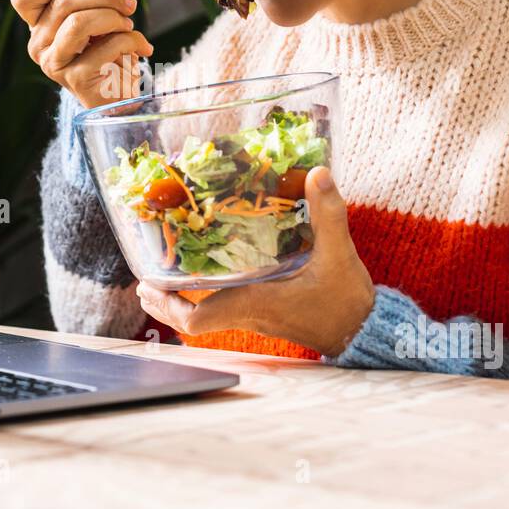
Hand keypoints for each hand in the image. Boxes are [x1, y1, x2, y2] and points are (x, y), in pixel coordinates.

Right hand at [11, 0, 154, 109]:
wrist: (118, 93)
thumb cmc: (105, 50)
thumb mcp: (91, 15)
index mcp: (38, 25)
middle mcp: (38, 45)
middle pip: (62, 2)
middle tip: (128, 5)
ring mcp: (54, 64)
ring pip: (79, 22)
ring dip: (113, 18)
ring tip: (129, 24)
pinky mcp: (75, 79)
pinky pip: (105, 46)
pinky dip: (131, 40)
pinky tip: (141, 46)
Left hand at [134, 165, 375, 357]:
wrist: (365, 333)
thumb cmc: (347, 303)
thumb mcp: (339, 255)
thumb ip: (328, 214)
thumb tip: (318, 174)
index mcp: (255, 304)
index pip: (200, 320)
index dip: (169, 307)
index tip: (149, 285)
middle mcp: (247, 314)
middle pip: (191, 319)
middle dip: (163, 302)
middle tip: (143, 279)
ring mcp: (254, 316)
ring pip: (204, 315)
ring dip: (180, 300)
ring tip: (161, 276)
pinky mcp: (264, 313)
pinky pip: (223, 308)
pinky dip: (205, 295)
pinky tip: (204, 273)